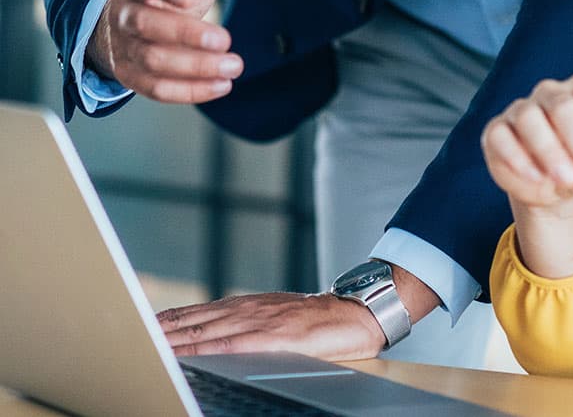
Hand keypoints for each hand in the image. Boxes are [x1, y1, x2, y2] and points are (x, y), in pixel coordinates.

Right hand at [86, 0, 247, 103]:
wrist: (141, 14)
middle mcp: (123, 11)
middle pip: (145, 24)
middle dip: (186, 34)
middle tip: (224, 40)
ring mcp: (122, 45)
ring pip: (151, 60)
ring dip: (195, 67)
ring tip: (232, 66)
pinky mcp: (129, 74)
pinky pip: (155, 88)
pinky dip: (189, 90)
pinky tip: (220, 85)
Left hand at [158, 291, 385, 359]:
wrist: (353, 314)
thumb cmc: (316, 321)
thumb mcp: (275, 317)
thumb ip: (247, 324)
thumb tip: (217, 334)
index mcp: (246, 306)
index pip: (196, 313)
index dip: (167, 321)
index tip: (139, 327)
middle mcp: (247, 309)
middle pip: (194, 321)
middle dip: (161, 331)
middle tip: (130, 337)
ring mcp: (258, 321)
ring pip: (206, 330)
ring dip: (174, 340)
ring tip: (147, 347)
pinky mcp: (273, 338)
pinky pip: (231, 345)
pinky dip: (205, 348)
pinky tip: (188, 355)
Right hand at [481, 73, 572, 210]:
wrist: (554, 187)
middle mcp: (551, 93)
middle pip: (564, 107)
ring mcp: (520, 109)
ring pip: (530, 118)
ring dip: (550, 151)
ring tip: (567, 180)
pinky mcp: (496, 131)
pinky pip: (501, 136)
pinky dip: (517, 157)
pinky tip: (537, 179)